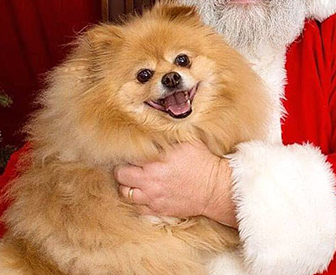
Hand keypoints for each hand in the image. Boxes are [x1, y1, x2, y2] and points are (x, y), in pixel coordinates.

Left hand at [114, 141, 237, 226]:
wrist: (215, 188)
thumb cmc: (203, 162)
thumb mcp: (186, 141)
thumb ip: (167, 136)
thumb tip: (155, 125)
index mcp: (155, 161)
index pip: (128, 156)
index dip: (127, 153)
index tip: (130, 152)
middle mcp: (150, 180)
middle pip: (120, 176)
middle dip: (122, 169)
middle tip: (128, 166)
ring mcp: (153, 197)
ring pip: (125, 193)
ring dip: (127, 186)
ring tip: (134, 180)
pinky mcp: (158, 209)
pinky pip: (137, 208)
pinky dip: (138, 201)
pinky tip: (144, 194)